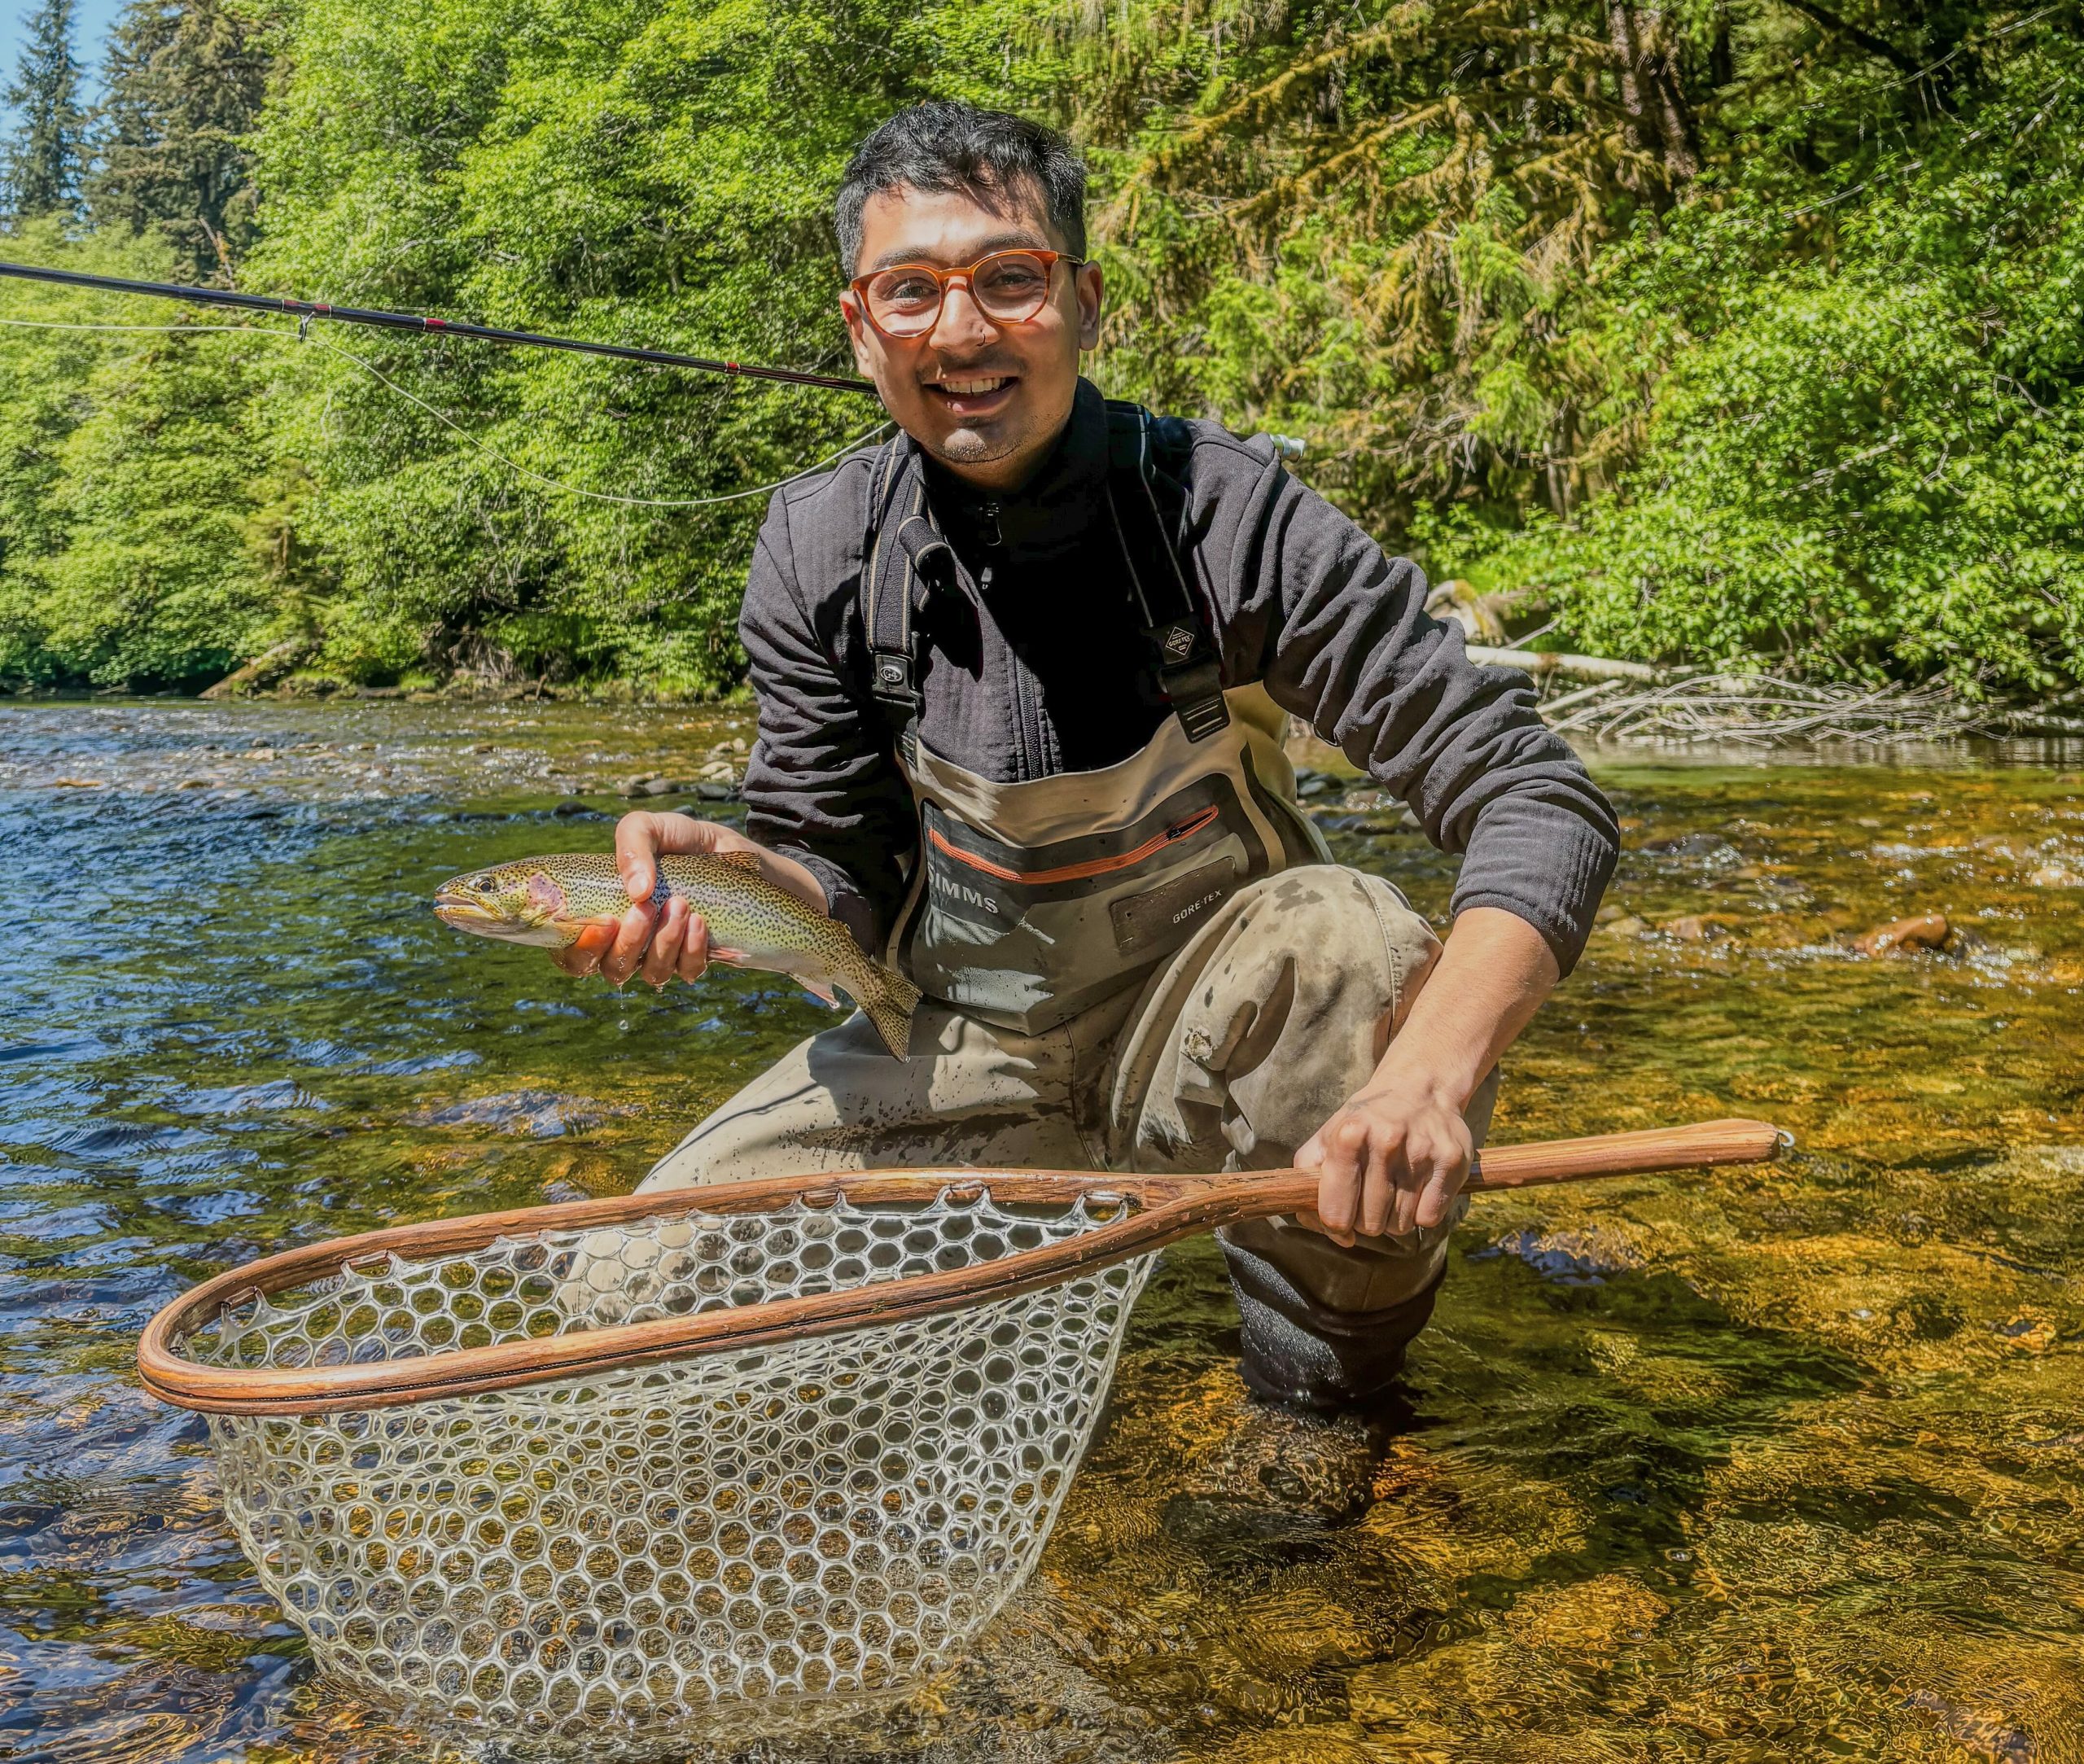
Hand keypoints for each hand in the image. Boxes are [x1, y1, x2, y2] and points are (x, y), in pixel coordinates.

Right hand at [549, 812, 821, 989]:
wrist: (755, 863)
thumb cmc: (696, 844)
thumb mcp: (662, 827)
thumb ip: (633, 840)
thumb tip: (633, 890)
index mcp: (606, 910)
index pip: (570, 949)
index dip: (576, 948)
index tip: (602, 921)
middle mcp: (630, 940)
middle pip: (606, 968)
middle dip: (625, 944)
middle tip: (646, 909)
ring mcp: (663, 954)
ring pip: (647, 973)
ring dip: (662, 943)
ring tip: (682, 906)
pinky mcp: (697, 962)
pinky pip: (685, 972)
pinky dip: (691, 950)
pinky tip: (701, 922)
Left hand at [1294, 1077, 1474, 1245]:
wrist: (1420, 1086)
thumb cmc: (1366, 1121)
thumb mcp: (1327, 1137)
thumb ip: (1309, 1180)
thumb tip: (1329, 1230)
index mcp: (1347, 1137)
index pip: (1335, 1214)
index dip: (1335, 1226)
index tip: (1341, 1220)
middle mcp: (1385, 1142)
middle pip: (1369, 1225)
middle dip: (1367, 1219)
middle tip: (1371, 1195)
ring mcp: (1420, 1152)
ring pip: (1400, 1225)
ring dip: (1395, 1216)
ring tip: (1395, 1187)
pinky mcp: (1451, 1162)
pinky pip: (1429, 1219)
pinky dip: (1422, 1212)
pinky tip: (1418, 1188)